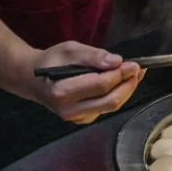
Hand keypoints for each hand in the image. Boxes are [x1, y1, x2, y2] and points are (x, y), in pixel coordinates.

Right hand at [26, 41, 144, 123]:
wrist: (34, 80)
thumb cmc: (51, 62)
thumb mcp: (69, 50)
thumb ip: (92, 55)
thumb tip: (116, 61)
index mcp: (62, 91)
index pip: (101, 85)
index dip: (120, 74)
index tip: (133, 64)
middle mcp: (69, 110)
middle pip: (110, 101)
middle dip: (128, 85)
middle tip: (137, 69)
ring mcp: (76, 118)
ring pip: (111, 107)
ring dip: (126, 90)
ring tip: (134, 74)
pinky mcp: (83, 120)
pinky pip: (106, 108)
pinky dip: (118, 95)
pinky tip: (122, 82)